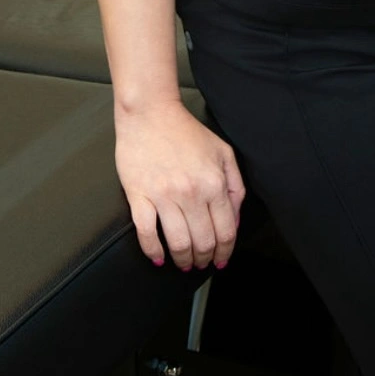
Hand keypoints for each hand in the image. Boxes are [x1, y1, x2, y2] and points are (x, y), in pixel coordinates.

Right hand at [115, 101, 246, 269]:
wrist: (150, 113)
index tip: (221, 259)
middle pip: (203, 242)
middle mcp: (191, 192)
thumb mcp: (222, 152)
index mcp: (213, 182)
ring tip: (183, 262)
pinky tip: (158, 258)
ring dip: (183, 260)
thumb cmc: (185, 131)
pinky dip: (154, 252)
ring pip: (178, 243)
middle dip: (204, 259)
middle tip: (201, 263)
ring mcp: (164, 195)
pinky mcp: (139, 195)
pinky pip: (147, 234)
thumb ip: (235, 186)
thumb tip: (234, 219)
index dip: (225, 252)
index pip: (225, 231)